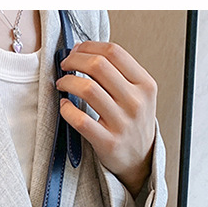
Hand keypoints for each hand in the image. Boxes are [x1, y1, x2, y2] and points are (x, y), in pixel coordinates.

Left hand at [56, 41, 157, 196]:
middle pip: (99, 66)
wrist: (140, 160)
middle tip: (65, 64)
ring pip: (88, 89)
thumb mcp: (139, 95)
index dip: (90, 47)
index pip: (114, 52)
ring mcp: (122, 123)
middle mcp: (135, 102)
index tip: (77, 50)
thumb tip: (84, 51)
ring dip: (67, 82)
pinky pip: (80, 120)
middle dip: (75, 60)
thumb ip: (119, 74)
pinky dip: (67, 109)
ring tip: (62, 83)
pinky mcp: (107, 142)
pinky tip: (64, 106)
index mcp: (145, 85)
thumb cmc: (134, 124)